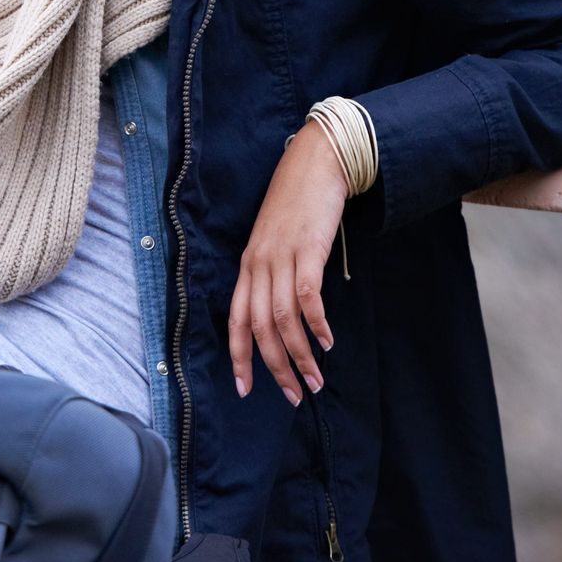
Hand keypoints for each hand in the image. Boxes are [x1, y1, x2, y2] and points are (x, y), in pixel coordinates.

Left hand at [228, 121, 347, 407]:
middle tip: (294, 396)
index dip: (239, 356)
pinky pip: (306, 296)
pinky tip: (327, 342)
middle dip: (274, 367)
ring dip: (299, 355)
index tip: (245, 389)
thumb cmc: (298, 206)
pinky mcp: (306, 250)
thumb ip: (275, 275)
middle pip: (257, 327)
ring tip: (315, 380)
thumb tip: (286, 315)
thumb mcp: (276, 242)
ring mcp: (280, 256)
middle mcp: (258, 264)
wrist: (315, 165)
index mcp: (247, 266)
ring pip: (281, 318)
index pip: (235, 320)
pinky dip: (314, 323)